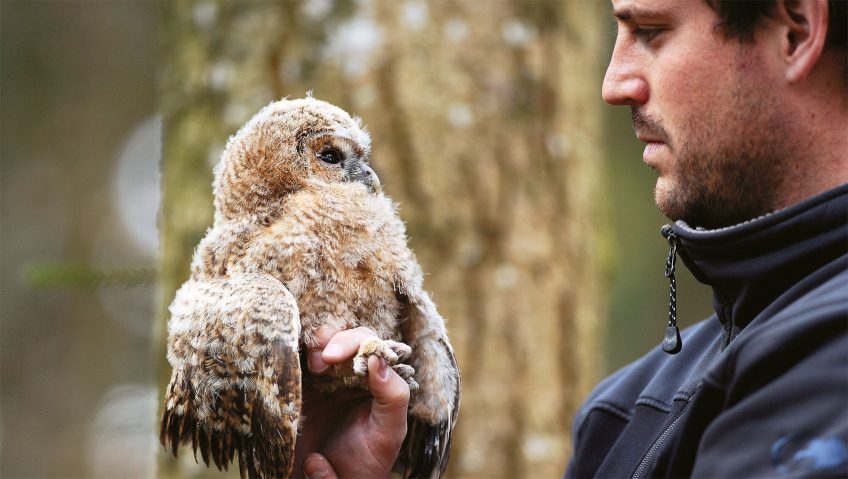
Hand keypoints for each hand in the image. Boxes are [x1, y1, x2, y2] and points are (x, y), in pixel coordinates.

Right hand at [294, 327, 409, 478]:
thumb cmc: (365, 464)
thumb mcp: (389, 432)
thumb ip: (394, 396)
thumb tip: (377, 360)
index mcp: (374, 379)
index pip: (369, 344)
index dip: (357, 342)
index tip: (343, 357)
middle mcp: (347, 374)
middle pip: (341, 337)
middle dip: (334, 339)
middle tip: (326, 360)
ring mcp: (319, 380)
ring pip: (315, 344)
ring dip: (314, 344)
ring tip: (315, 365)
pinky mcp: (294, 389)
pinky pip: (291, 362)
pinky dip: (291, 354)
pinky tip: (293, 365)